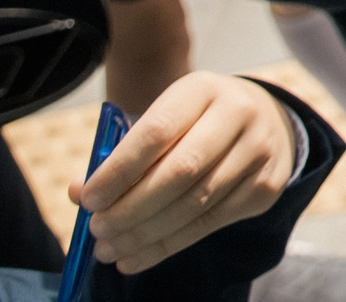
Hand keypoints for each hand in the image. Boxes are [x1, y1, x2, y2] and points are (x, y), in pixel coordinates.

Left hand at [74, 73, 296, 273]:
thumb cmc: (195, 123)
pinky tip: (137, 256)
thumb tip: (79, 193)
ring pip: (195, 203)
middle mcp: (238, 114)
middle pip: (180, 171)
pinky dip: (168, 246)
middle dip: (130, 208)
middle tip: (98, 230)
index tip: (88, 199)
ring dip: (145, 233)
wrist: (263, 121)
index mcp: (202, 89)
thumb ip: (121, 154)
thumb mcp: (162, 120)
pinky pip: (211, 223)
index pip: (157, 131)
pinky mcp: (266, 186)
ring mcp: (258, 150)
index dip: (118, 170)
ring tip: (110, 249)